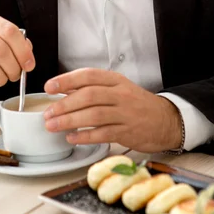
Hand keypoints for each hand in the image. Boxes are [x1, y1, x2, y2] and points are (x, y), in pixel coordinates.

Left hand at [43, 68, 181, 152]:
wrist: (165, 120)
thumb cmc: (136, 103)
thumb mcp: (117, 88)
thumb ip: (93, 87)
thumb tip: (63, 88)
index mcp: (115, 80)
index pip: (88, 75)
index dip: (66, 80)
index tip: (49, 87)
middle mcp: (120, 94)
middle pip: (89, 96)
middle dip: (65, 104)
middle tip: (48, 113)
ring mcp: (125, 113)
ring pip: (94, 115)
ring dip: (70, 121)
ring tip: (53, 126)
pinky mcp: (127, 132)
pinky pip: (103, 134)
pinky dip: (85, 136)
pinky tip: (72, 138)